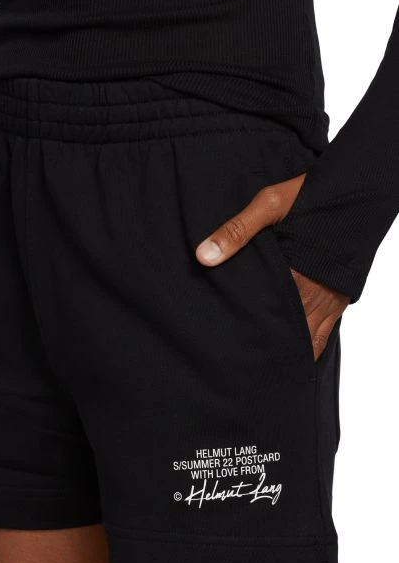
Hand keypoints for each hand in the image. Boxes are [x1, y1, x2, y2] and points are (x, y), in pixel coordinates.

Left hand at [195, 174, 349, 360]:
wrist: (358, 191)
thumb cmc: (314, 195)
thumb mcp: (270, 204)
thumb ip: (237, 230)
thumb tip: (204, 256)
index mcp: (294, 276)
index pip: (265, 315)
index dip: (249, 333)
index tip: (229, 350)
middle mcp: (313, 295)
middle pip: (287, 335)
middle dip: (267, 350)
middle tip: (243, 368)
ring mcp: (329, 301)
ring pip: (308, 341)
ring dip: (287, 353)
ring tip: (264, 370)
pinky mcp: (338, 300)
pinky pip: (325, 335)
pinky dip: (310, 348)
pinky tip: (292, 355)